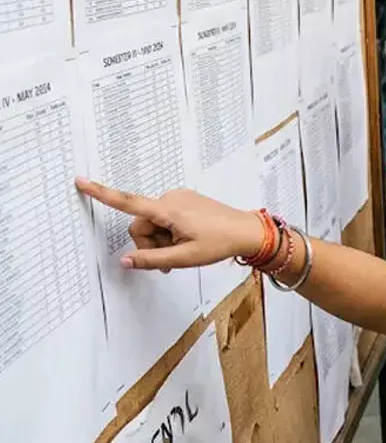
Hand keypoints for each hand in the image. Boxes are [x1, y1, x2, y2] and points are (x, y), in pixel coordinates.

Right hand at [75, 178, 262, 270]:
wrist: (247, 231)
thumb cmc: (220, 242)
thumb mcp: (185, 258)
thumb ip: (151, 260)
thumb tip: (125, 261)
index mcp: (169, 210)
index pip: (127, 202)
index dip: (101, 193)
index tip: (81, 181)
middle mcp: (171, 198)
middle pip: (141, 224)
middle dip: (150, 243)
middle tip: (171, 259)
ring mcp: (179, 197)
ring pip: (153, 222)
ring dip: (161, 239)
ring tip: (183, 249)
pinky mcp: (185, 199)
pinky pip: (165, 217)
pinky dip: (169, 231)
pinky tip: (187, 240)